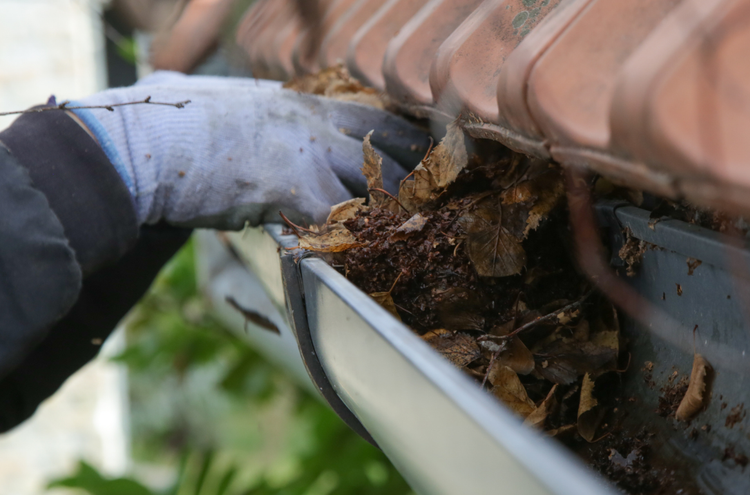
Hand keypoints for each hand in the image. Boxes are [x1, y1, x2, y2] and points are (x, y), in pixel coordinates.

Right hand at [70, 71, 428, 229]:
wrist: (146, 141)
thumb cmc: (172, 121)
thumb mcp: (225, 103)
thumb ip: (248, 109)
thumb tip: (225, 106)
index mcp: (303, 104)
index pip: (375, 118)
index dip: (407, 142)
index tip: (429, 159)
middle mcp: (316, 123)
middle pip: (389, 152)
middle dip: (416, 181)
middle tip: (436, 206)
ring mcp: (310, 152)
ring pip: (377, 186)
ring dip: (394, 215)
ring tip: (414, 238)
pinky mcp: (294, 186)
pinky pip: (341, 222)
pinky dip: (354, 243)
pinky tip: (362, 259)